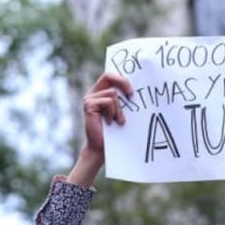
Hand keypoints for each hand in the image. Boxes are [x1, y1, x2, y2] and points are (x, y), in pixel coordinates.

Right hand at [69, 72, 133, 186]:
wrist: (102, 148)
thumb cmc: (114, 131)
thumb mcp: (120, 111)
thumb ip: (122, 99)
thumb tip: (135, 89)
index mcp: (100, 92)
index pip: (110, 76)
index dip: (122, 79)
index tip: (133, 89)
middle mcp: (93, 93)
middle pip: (108, 76)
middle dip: (123, 82)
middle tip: (132, 94)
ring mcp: (89, 98)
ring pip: (112, 94)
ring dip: (119, 109)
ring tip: (117, 121)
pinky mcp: (89, 105)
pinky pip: (108, 102)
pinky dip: (112, 113)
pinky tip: (109, 122)